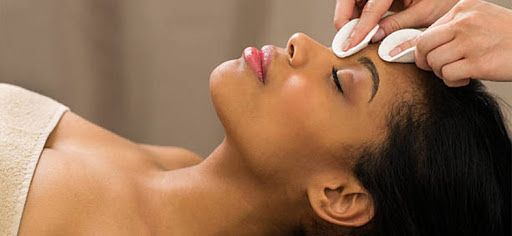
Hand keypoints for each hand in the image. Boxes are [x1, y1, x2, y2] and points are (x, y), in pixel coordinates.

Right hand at [334, 0, 456, 49]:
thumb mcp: (424, 12)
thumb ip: (397, 25)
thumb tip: (374, 39)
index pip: (369, 9)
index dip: (357, 30)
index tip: (349, 46)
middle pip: (349, 0)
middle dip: (346, 21)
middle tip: (351, 42)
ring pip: (351, 0)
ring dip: (352, 17)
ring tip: (361, 35)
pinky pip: (361, 0)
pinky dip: (360, 13)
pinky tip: (366, 27)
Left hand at [399, 0, 511, 86]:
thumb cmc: (508, 37)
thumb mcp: (480, 19)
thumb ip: (454, 28)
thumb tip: (420, 47)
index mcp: (464, 8)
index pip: (428, 31)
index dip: (424, 49)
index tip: (428, 57)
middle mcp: (465, 22)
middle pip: (424, 46)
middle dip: (425, 61)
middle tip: (436, 68)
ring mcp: (471, 42)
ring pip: (434, 62)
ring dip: (442, 73)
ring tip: (458, 71)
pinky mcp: (478, 62)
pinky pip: (448, 75)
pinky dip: (453, 81)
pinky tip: (466, 77)